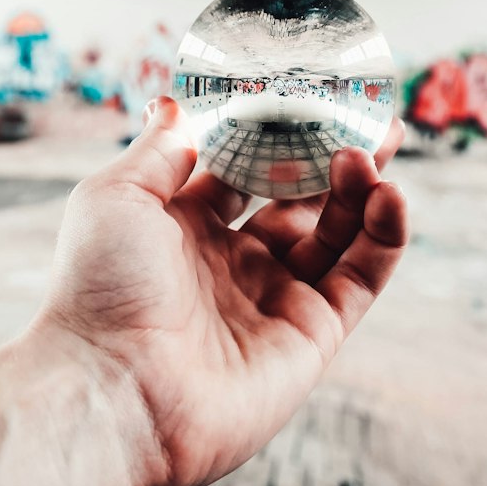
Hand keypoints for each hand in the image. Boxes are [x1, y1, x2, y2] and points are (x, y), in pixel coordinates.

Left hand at [35, 96, 407, 485]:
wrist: (112, 392)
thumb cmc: (98, 291)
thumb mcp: (117, 197)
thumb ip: (160, 149)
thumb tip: (177, 101)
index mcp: (183, 229)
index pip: (245, 170)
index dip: (278, 134)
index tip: (309, 93)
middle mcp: (232, 264)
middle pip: (300, 199)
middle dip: (335, 157)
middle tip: (370, 116)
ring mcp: (275, 301)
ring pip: (337, 234)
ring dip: (359, 190)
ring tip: (367, 152)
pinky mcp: (312, 337)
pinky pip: (360, 278)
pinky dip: (384, 236)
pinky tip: (389, 194)